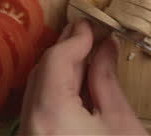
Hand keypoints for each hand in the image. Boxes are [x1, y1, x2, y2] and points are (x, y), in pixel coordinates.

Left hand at [19, 19, 147, 134]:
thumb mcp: (121, 123)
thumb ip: (107, 80)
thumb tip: (106, 47)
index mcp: (52, 116)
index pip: (55, 61)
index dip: (74, 39)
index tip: (89, 26)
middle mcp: (30, 126)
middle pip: (41, 74)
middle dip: (65, 52)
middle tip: (85, 32)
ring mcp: (29, 135)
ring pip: (38, 91)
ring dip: (60, 71)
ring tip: (83, 53)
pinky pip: (40, 110)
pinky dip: (56, 93)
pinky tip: (76, 82)